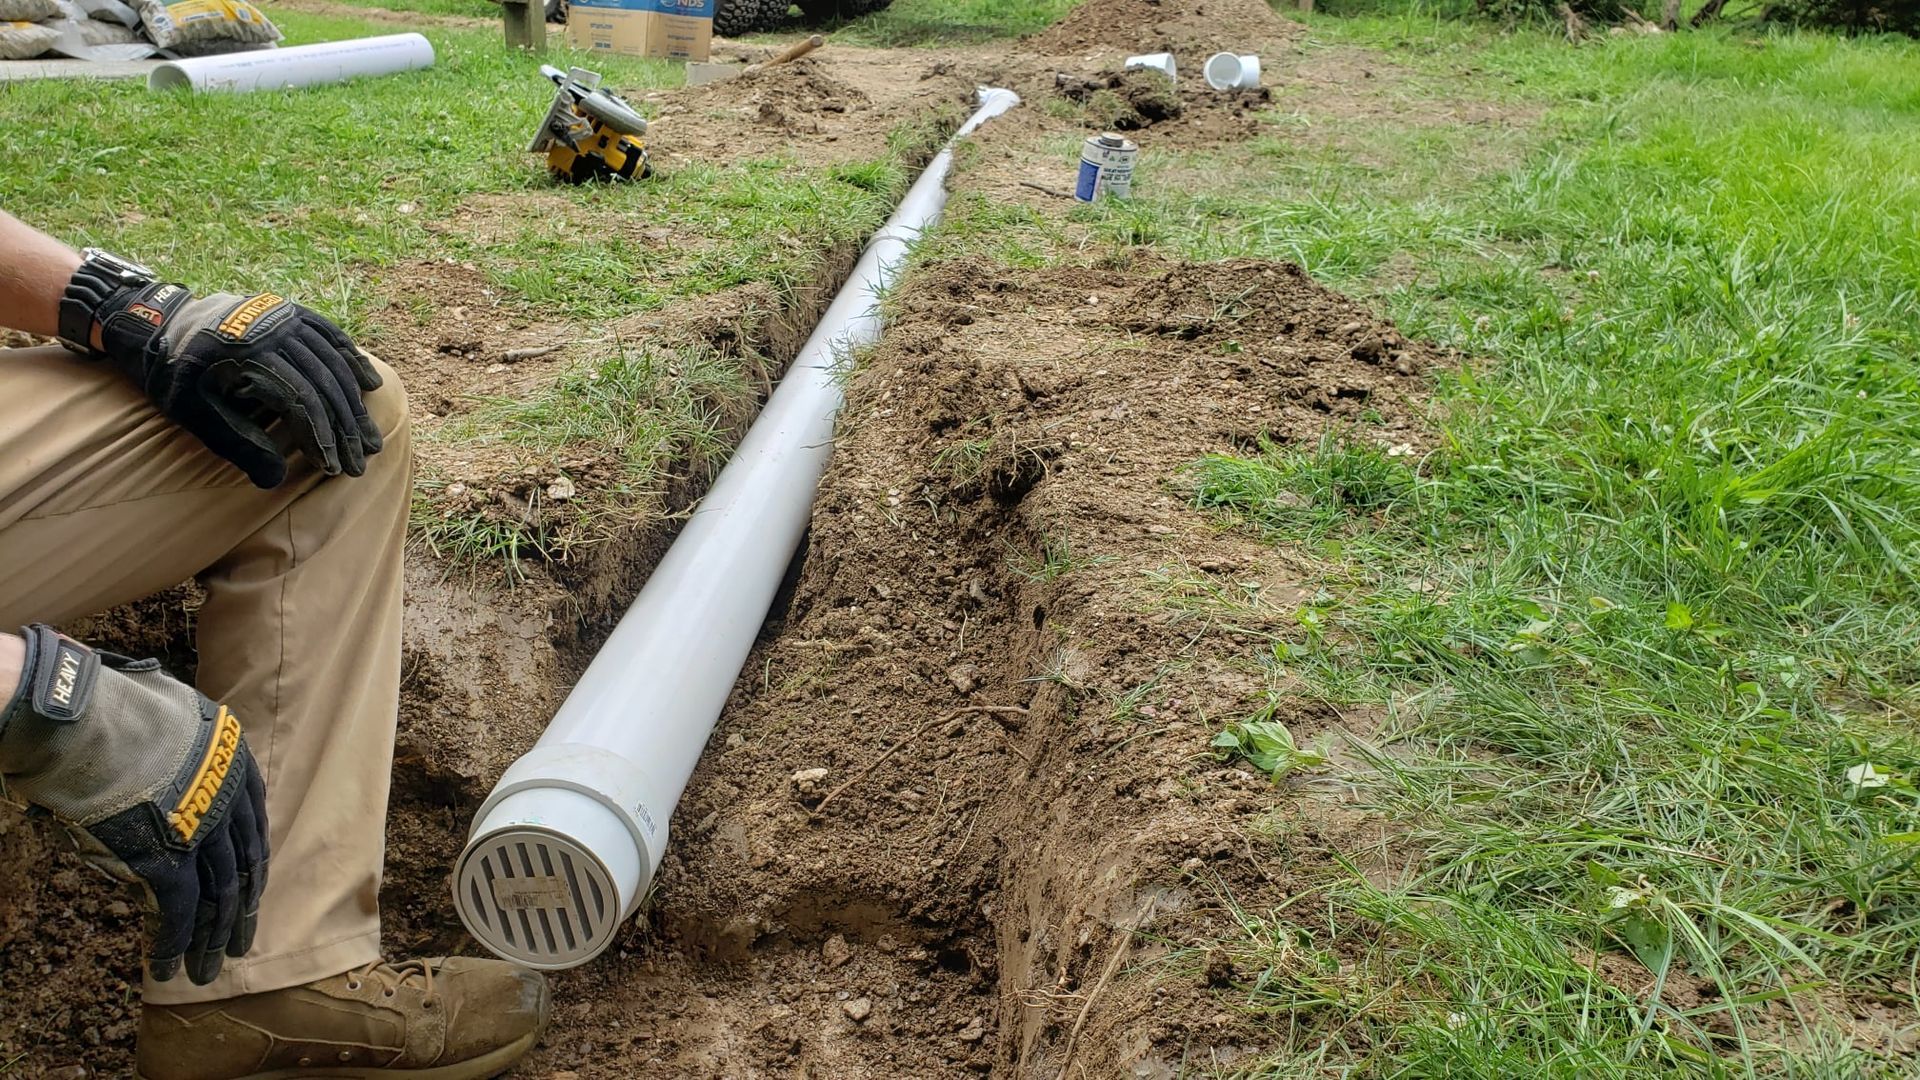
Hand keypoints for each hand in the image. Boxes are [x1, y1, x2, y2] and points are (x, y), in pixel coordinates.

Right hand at [0, 626, 269, 983]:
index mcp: (236, 764)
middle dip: (240, 914)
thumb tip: (176, 769)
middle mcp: (228, 802)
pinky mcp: (165, 861)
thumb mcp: (175, 715)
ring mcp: (200, 834)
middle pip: (242, 869)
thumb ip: (186, 748)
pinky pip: (179, 912)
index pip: (253, 828)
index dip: (251, 866)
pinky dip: (175, 943)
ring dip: (211, 940)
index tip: (250, 893)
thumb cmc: (116, 709)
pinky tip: (170, 967)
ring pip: (217, 898)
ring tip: (207, 972)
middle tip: (238, 947)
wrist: (86, 721)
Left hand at [92, 282, 382, 488]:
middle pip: (323, 386)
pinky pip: (331, 335)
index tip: (333, 468)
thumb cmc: (178, 377)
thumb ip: (236, 444)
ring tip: (370, 438)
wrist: (162, 324)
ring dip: (355, 405)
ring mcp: (285, 317)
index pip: (300, 402)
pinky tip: (371, 385)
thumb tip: (275, 480)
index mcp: (247, 356)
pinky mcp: (291, 311)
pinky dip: (352, 360)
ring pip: (333, 364)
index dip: (321, 438)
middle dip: (346, 429)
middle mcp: (272, 332)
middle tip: (361, 462)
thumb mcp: (193, 415)